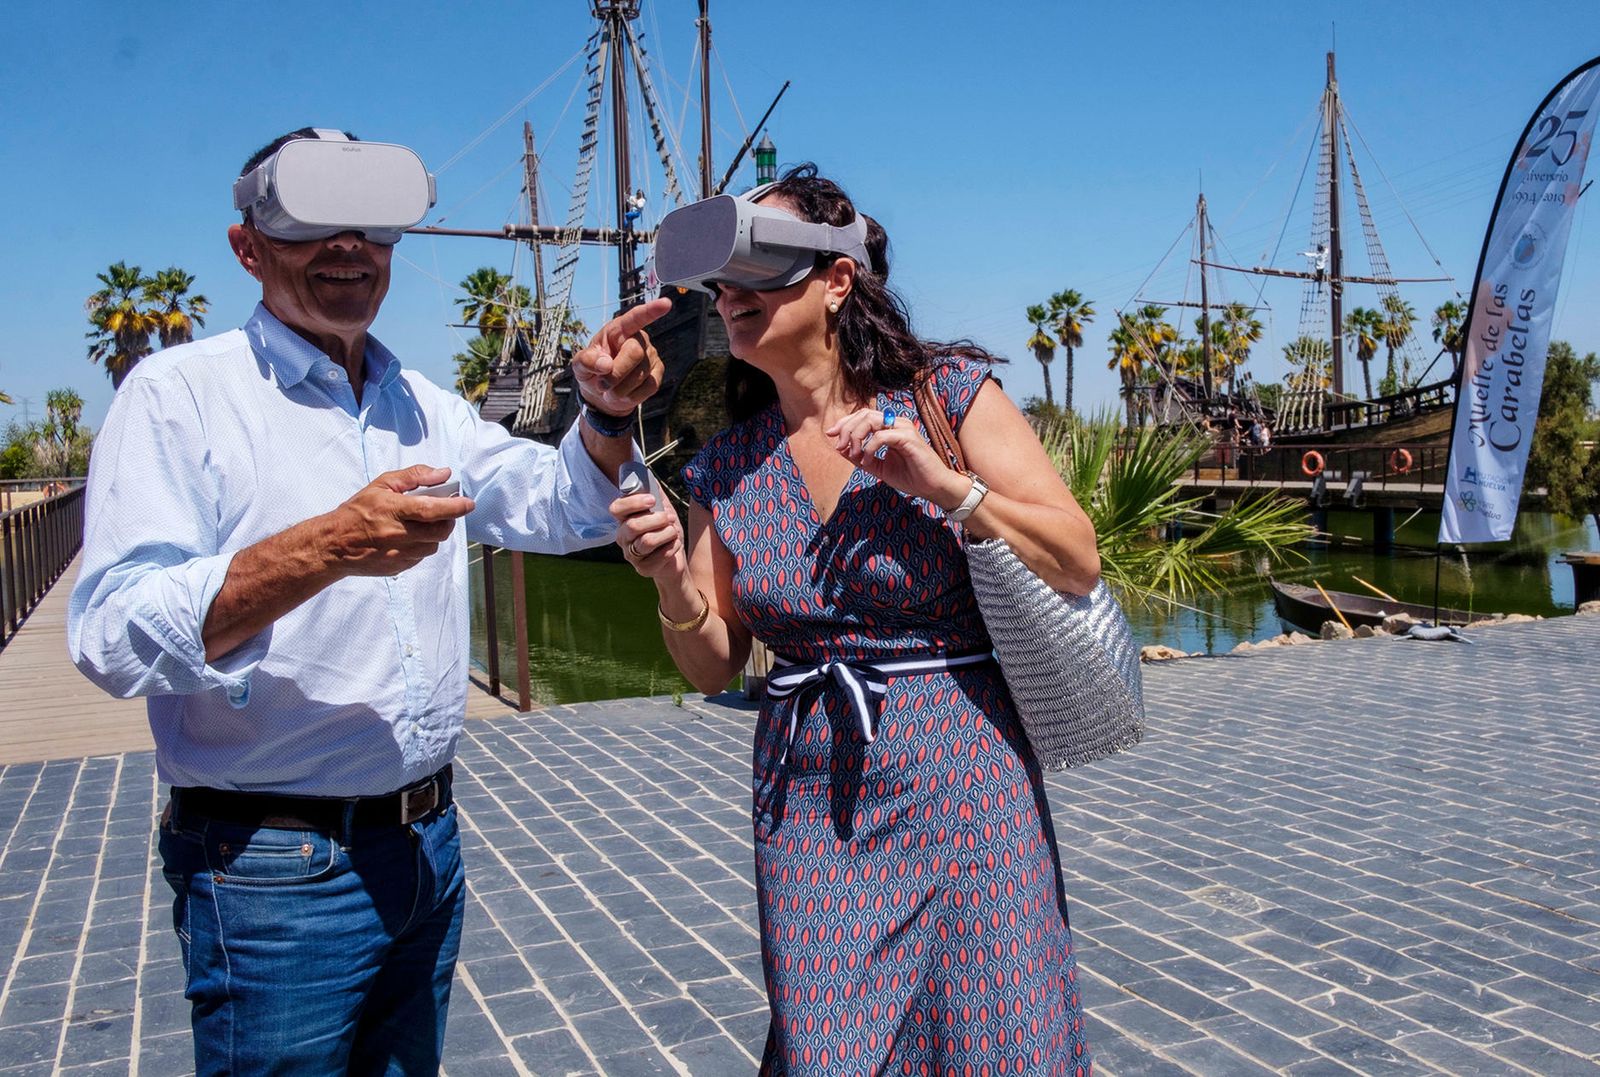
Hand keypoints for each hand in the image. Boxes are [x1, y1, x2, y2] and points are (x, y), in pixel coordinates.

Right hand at [320, 465, 475, 576]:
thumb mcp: (381, 485)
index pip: (432, 510)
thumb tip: (443, 473)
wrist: (333, 545)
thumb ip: (414, 476)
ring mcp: (397, 554)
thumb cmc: (357, 511)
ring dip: (435, 535)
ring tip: (423, 524)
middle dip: (448, 521)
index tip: (468, 503)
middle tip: (445, 512)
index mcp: (392, 510)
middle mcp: (396, 534)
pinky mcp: (397, 568)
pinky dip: (422, 546)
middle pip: (438, 531)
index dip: (455, 507)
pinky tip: (410, 538)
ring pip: (432, 546)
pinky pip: (421, 557)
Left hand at [573, 298, 671, 415]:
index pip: (635, 317)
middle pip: (634, 353)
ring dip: (620, 389)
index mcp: (618, 330)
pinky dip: (632, 396)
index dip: (651, 311)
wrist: (603, 394)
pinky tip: (624, 394)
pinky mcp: (658, 372)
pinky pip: (649, 386)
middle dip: (616, 374)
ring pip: (640, 375)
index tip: (666, 303)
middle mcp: (639, 339)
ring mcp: (651, 355)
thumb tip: (606, 365)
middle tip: (602, 385)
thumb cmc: (592, 372)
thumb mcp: (579, 366)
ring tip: (609, 391)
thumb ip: (586, 361)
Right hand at [610, 491, 686, 581]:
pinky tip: (674, 545)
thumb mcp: (662, 509)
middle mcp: (623, 537)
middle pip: (632, 526)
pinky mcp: (643, 569)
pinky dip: (672, 547)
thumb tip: (648, 474)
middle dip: (656, 519)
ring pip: (647, 541)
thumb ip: (654, 493)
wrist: (676, 557)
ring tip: (674, 531)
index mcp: (623, 520)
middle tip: (669, 517)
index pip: (616, 508)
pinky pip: (658, 557)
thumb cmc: (665, 530)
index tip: (652, 501)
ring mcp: (631, 555)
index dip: (633, 503)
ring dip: (666, 533)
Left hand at [825, 408, 969, 509]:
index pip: (863, 415)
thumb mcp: (879, 468)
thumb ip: (861, 458)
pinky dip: (869, 448)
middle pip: (864, 414)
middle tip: (839, 447)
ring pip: (871, 420)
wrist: (934, 487)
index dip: (844, 422)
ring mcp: (903, 428)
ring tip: (854, 454)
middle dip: (846, 428)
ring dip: (856, 436)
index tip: (830, 435)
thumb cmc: (911, 476)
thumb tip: (840, 449)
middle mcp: (896, 423)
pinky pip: (881, 436)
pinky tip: (868, 461)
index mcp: (890, 427)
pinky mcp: (909, 438)